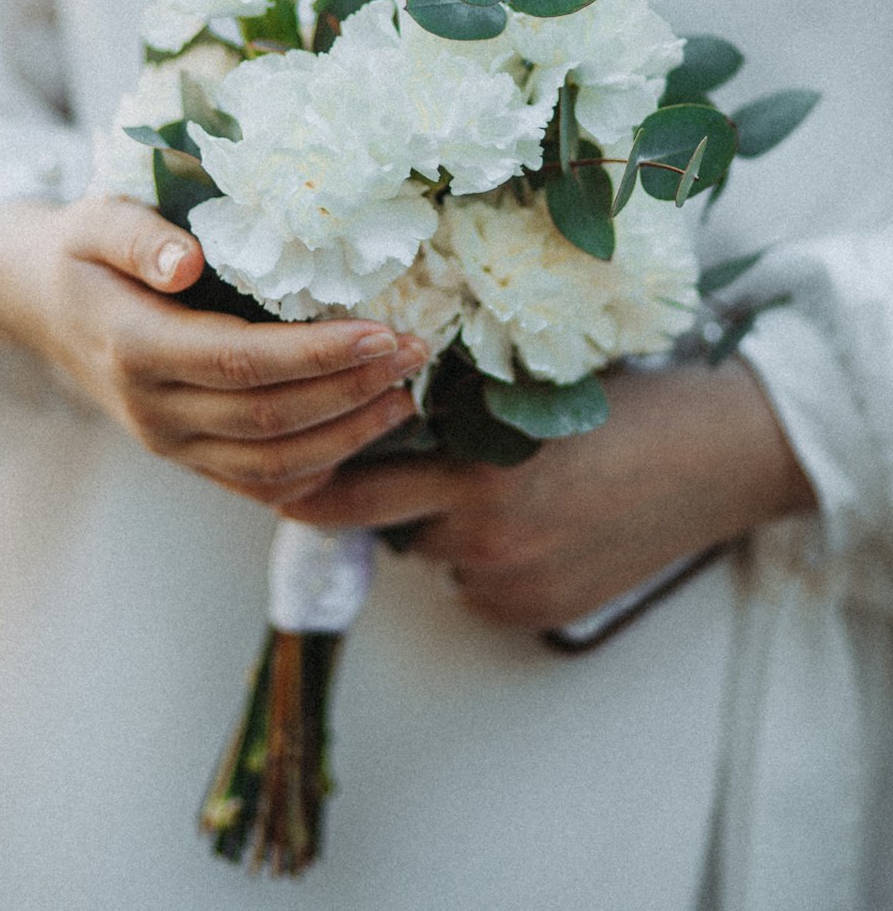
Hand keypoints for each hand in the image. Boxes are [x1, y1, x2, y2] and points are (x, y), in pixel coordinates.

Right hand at [0, 195, 425, 502]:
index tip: (384, 331)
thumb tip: (186, 262)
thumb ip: (138, 237)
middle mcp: (153, 411)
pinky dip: (318, 469)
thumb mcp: (96, 222)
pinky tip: (363, 434)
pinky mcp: (189, 459)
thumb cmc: (83, 253)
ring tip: (405, 397)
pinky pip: (259, 485)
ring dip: (348, 436)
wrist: (43, 308)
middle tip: (415, 353)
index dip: (318, 354)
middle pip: (269, 418)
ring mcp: (171, 445)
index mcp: (134, 348)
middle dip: (353, 390)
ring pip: (273, 465)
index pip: (242, 361)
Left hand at [285, 359, 815, 627]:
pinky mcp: (540, 614)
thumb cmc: (633, 408)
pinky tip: (537, 526)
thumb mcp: (534, 395)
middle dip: (361, 507)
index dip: (317, 482)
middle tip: (332, 485)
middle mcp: (486, 537)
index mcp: (478, 470)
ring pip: (437, 556)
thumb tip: (393, 421)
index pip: (358, 488)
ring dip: (443, 529)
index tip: (288, 471)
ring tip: (501, 488)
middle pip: (382, 529)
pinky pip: (481, 588)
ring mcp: (515, 583)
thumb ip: (462, 417)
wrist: (723, 457)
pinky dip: (486, 564)